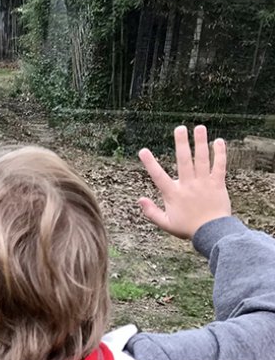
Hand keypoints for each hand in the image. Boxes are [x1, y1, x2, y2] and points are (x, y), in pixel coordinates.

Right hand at [137, 125, 230, 239]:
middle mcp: (188, 185)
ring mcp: (204, 183)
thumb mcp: (165, 223)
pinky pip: (220, 166)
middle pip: (184, 160)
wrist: (212, 232)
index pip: (158, 176)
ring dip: (200, 142)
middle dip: (181, 143)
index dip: (150, 163)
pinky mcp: (218, 184)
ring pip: (202, 159)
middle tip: (180, 128)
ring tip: (199, 127)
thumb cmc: (187, 228)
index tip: (143, 151)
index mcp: (173, 194)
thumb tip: (139, 199)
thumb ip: (151, 211)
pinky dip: (220, 153)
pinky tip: (218, 141)